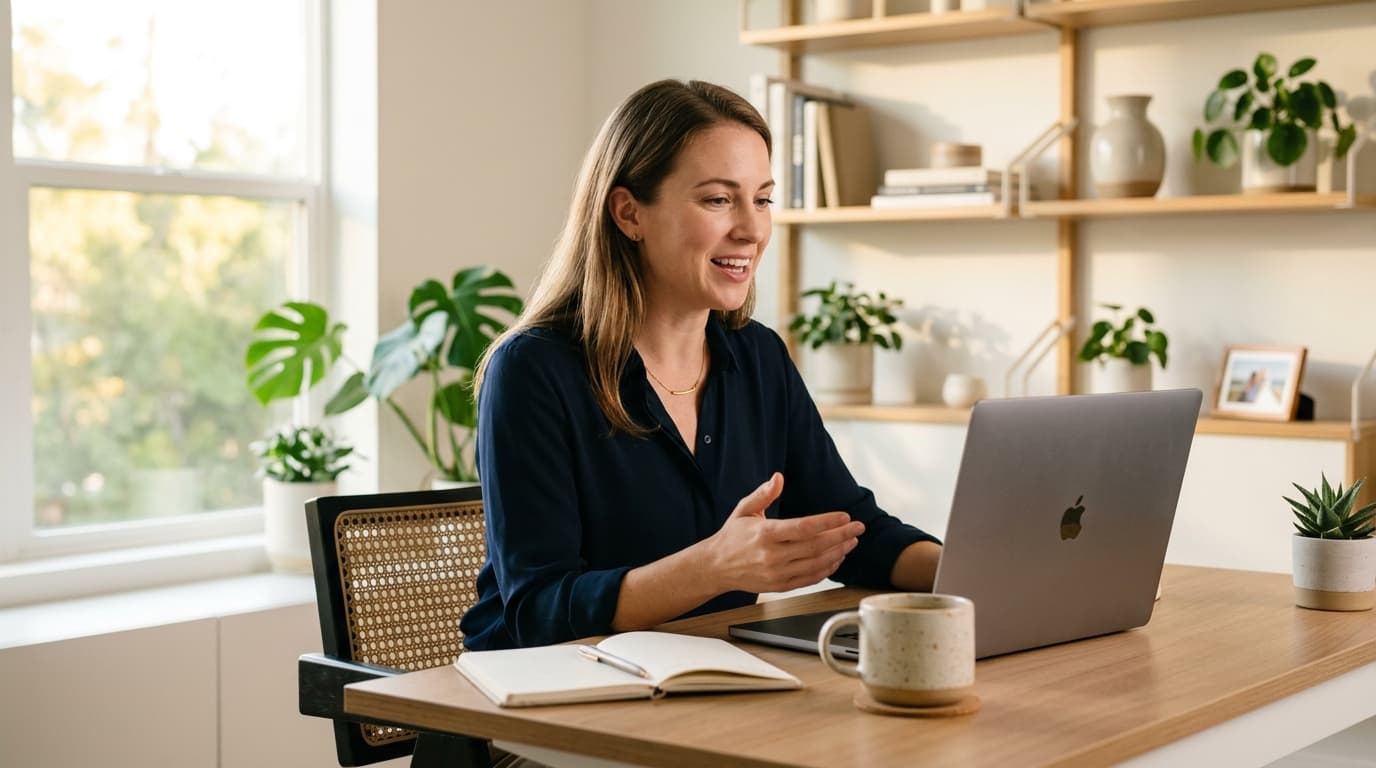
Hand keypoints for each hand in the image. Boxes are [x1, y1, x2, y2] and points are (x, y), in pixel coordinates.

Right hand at [703, 472, 864, 593]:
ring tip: (851, 541)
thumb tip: (779, 477)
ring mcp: (777, 573)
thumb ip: (763, 493)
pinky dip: (827, 569)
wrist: (716, 567)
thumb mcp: (744, 509)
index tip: (845, 516)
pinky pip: (810, 578)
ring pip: (817, 564)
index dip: (828, 522)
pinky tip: (837, 557)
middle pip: (816, 546)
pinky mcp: (780, 586)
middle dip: (841, 536)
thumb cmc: (732, 536)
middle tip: (858, 528)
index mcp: (765, 533)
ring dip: (838, 552)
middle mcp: (772, 555)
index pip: (804, 528)